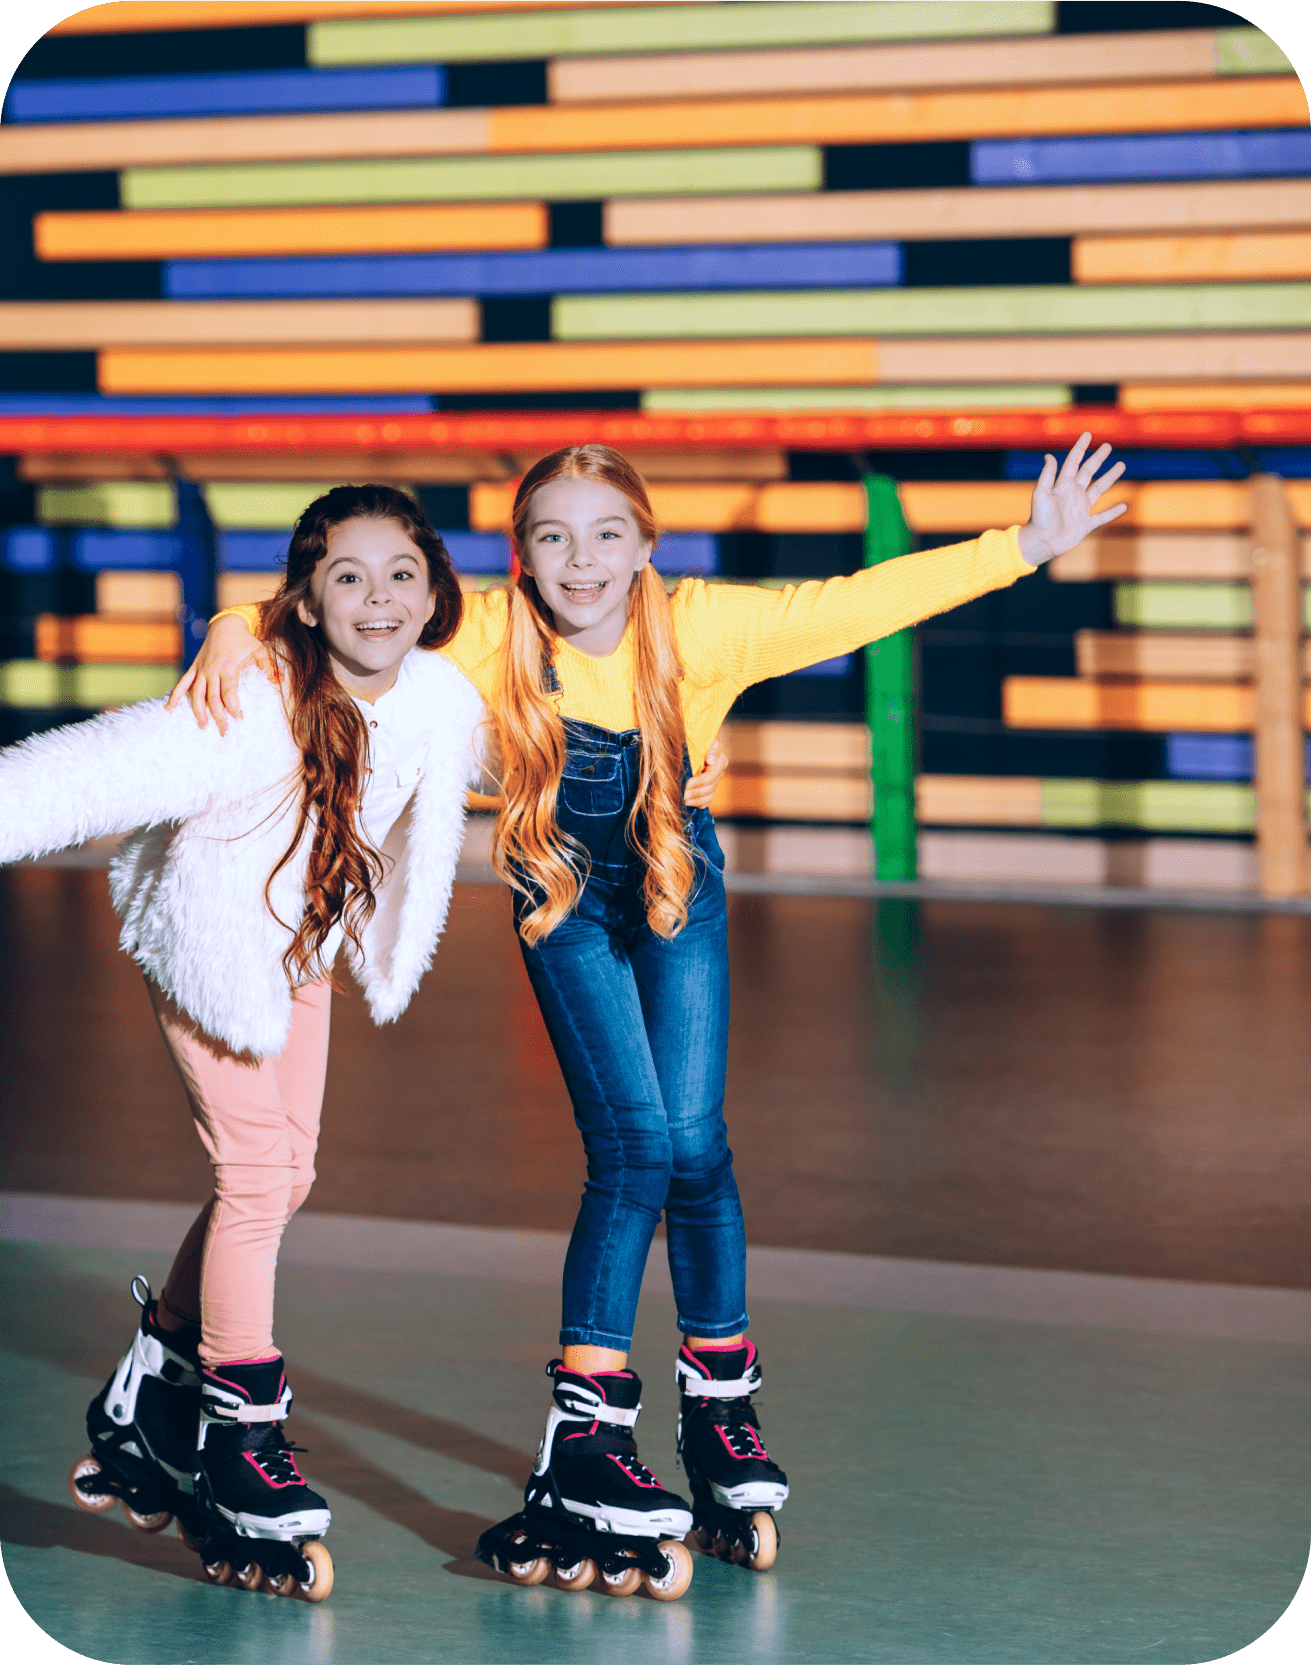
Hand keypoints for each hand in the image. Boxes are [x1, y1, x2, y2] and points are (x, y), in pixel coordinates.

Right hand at [164, 613, 273, 733]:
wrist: (225, 624)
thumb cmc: (244, 639)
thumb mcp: (259, 650)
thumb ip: (268, 666)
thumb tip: (278, 680)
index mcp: (228, 667)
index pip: (228, 691)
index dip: (233, 705)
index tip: (239, 717)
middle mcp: (212, 670)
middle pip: (212, 697)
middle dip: (217, 715)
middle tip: (224, 731)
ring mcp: (201, 669)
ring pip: (196, 693)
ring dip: (198, 710)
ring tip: (202, 726)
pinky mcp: (194, 668)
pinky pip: (182, 683)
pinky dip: (175, 695)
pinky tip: (169, 708)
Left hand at [684, 738, 727, 809]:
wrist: (690, 743)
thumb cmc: (695, 739)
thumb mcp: (703, 738)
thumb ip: (712, 746)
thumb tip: (711, 759)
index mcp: (720, 760)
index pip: (712, 775)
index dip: (700, 781)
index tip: (688, 783)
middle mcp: (718, 772)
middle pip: (710, 787)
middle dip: (696, 791)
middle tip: (683, 794)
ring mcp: (714, 781)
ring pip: (709, 795)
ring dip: (696, 799)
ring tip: (684, 800)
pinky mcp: (708, 789)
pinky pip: (707, 800)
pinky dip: (698, 803)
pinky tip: (688, 803)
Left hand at [1017, 432, 1127, 566]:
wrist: (1041, 542)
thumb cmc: (1039, 518)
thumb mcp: (1041, 494)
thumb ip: (1047, 476)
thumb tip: (1049, 456)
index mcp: (1062, 486)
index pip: (1073, 462)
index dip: (1080, 448)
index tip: (1087, 434)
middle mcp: (1073, 494)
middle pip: (1088, 472)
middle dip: (1098, 459)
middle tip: (1107, 446)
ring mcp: (1080, 509)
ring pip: (1099, 489)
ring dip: (1110, 477)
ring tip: (1121, 465)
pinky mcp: (1086, 524)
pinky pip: (1103, 517)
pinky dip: (1114, 512)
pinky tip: (1124, 506)